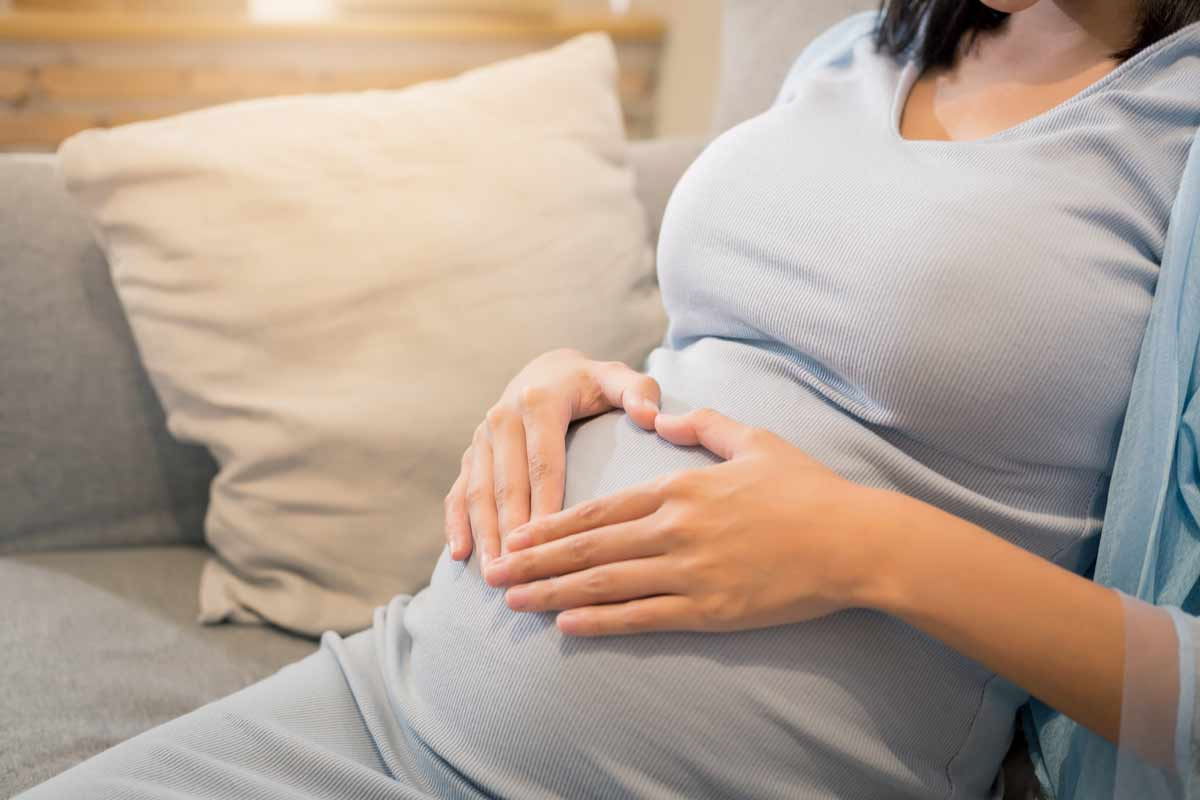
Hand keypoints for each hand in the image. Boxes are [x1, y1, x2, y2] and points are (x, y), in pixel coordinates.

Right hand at [444, 348, 660, 567]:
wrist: (547, 370)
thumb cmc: (591, 384)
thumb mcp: (617, 379)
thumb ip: (638, 391)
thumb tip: (650, 416)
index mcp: (539, 401)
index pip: (543, 461)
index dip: (545, 502)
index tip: (552, 542)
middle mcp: (503, 417)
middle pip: (507, 482)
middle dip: (510, 529)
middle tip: (518, 571)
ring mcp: (482, 437)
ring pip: (479, 490)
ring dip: (483, 533)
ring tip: (494, 572)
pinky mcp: (472, 452)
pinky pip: (459, 490)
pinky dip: (457, 523)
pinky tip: (460, 555)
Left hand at [480, 408, 892, 635]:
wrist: (852, 540)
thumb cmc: (805, 490)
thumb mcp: (754, 441)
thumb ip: (705, 426)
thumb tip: (664, 418)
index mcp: (680, 488)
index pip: (599, 509)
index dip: (551, 525)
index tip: (516, 534)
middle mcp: (675, 529)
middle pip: (589, 546)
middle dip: (535, 561)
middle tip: (493, 572)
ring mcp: (690, 572)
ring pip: (606, 583)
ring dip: (554, 592)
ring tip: (514, 600)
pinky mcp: (710, 609)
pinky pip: (643, 617)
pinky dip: (601, 621)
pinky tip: (567, 625)